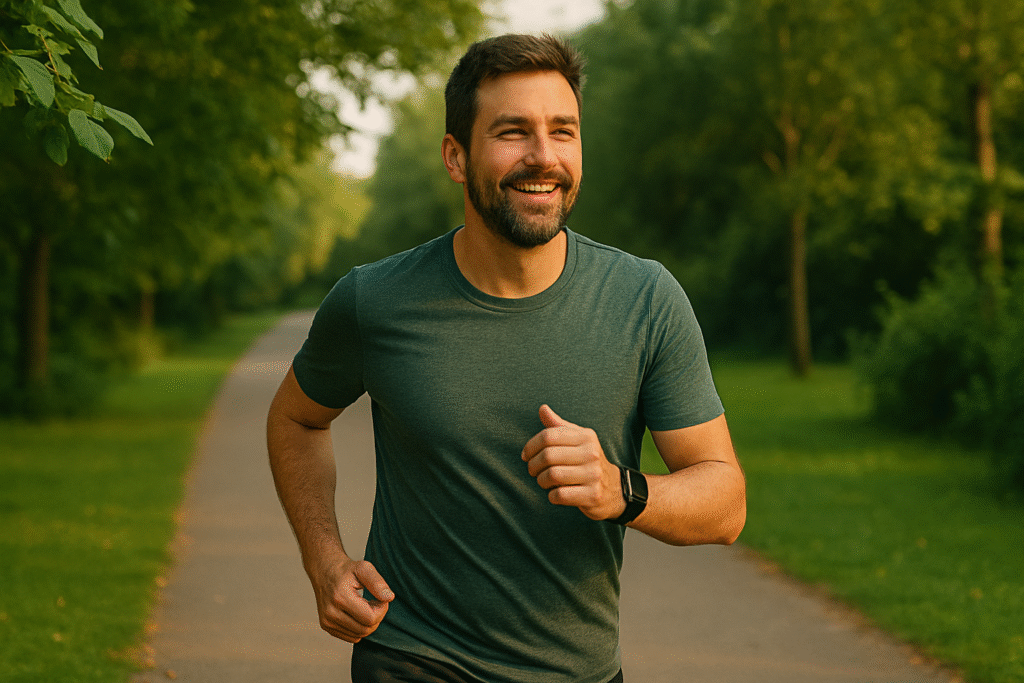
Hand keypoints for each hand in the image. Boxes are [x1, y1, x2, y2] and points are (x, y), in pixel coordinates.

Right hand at [309, 556, 393, 642]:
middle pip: (365, 629)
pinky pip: (351, 637)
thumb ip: (378, 583)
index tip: (381, 598)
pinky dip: (359, 628)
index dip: (381, 610)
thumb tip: (389, 598)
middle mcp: (330, 613)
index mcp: (340, 597)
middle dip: (376, 617)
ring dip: (368, 623)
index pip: (370, 618)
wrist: (324, 571)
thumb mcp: (364, 568)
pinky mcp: (326, 626)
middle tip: (375, 601)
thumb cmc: (346, 570)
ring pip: (359, 635)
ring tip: (366, 606)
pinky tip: (358, 613)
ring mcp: (327, 622)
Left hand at [521, 405, 625, 520]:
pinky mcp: (593, 495)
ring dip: (541, 481)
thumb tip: (543, 408)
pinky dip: (551, 495)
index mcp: (586, 436)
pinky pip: (560, 495)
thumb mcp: (578, 440)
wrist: (614, 489)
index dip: (531, 446)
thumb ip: (559, 426)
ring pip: (552, 475)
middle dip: (533, 465)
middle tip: (533, 471)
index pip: (548, 436)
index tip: (526, 455)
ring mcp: (594, 475)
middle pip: (548, 456)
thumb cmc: (587, 461)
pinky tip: (555, 493)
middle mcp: (592, 453)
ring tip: (544, 481)